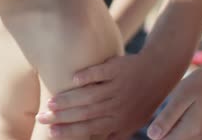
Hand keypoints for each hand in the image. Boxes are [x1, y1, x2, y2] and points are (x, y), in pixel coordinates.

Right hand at [36, 53, 172, 138]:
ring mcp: (118, 86)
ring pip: (89, 96)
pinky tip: (73, 78)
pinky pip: (101, 72)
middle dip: (61, 117)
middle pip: (85, 114)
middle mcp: (118, 106)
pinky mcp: (118, 68)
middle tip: (42, 117)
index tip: (51, 133)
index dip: (69, 132)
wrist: (160, 72)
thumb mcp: (131, 121)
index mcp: (119, 121)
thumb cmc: (141, 99)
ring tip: (50, 102)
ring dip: (69, 99)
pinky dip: (87, 75)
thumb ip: (113, 133)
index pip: (89, 129)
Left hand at [146, 68, 201, 139]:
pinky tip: (175, 105)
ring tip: (171, 104)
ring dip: (165, 122)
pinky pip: (178, 128)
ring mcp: (195, 132)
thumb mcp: (182, 97)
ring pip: (172, 133)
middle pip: (167, 138)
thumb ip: (167, 117)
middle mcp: (193, 136)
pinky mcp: (195, 125)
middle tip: (164, 106)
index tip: (155, 114)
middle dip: (158, 127)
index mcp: (188, 131)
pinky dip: (172, 119)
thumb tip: (151, 136)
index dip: (153, 131)